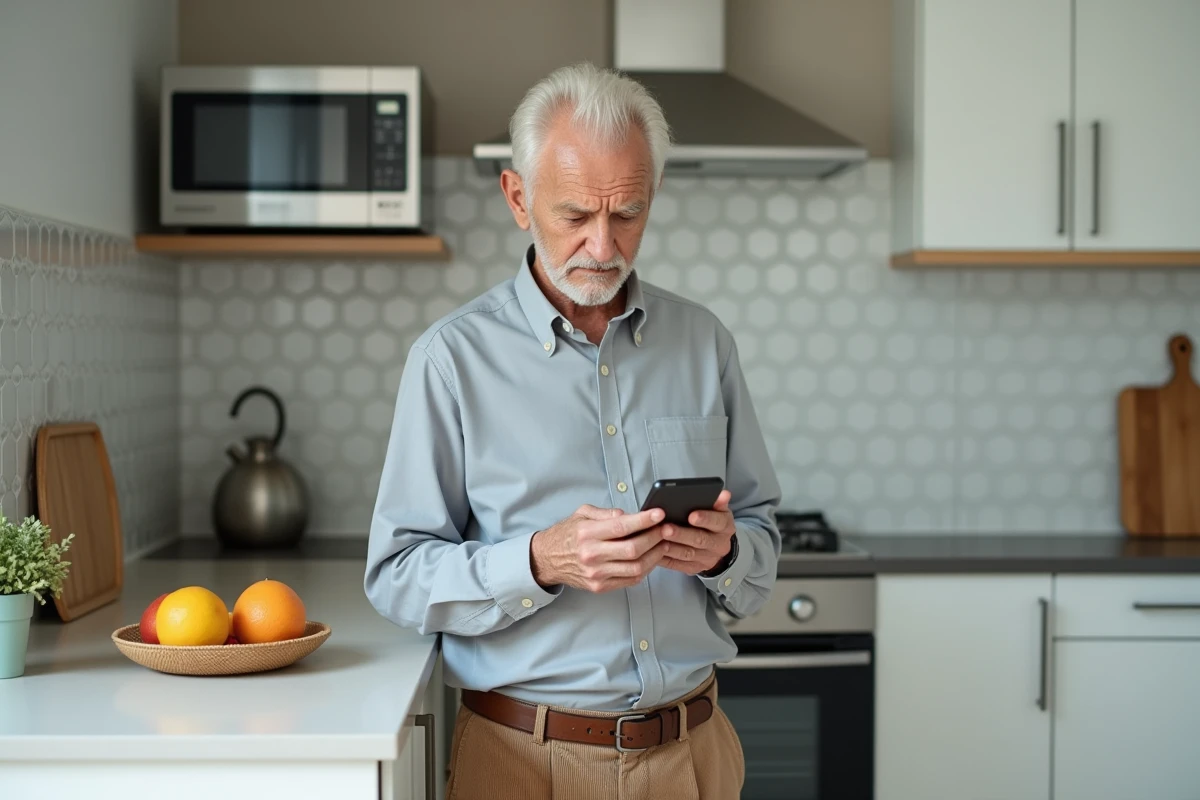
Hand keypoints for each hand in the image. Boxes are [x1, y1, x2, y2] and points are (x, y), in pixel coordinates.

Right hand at [530, 505, 667, 592]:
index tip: (659, 514)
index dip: (644, 520)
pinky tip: (650, 558)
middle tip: (666, 529)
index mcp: (586, 534)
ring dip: (655, 555)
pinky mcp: (599, 586)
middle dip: (654, 538)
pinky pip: (630, 580)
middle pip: (633, 549)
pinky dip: (645, 569)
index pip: (621, 527)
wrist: (548, 559)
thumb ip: (606, 513)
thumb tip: (629, 515)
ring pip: (636, 568)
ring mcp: (596, 574)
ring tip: (663, 544)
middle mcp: (591, 555)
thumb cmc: (568, 534)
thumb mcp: (582, 514)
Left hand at [657, 490, 735, 575]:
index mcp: (725, 527)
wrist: (716, 547)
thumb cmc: (713, 523)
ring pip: (688, 554)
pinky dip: (666, 558)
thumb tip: (724, 494)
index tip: (692, 515)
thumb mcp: (719, 511)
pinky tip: (655, 551)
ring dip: (671, 547)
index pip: (718, 522)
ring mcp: (707, 559)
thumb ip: (718, 502)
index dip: (705, 519)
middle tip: (666, 528)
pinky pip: (678, 565)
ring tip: (657, 539)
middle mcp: (718, 545)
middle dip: (682, 534)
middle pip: (700, 540)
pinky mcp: (694, 568)